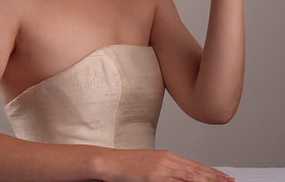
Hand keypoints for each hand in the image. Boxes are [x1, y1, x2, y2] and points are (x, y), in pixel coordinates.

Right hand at [106, 148, 234, 180]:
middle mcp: (167, 160)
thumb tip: (182, 177)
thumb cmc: (128, 165)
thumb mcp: (151, 164)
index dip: (211, 172)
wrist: (111, 162)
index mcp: (167, 156)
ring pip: (190, 176)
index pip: (195, 165)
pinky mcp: (155, 177)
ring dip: (207, 181)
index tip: (224, 177)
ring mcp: (162, 169)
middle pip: (196, 170)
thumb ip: (167, 170)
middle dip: (215, 177)